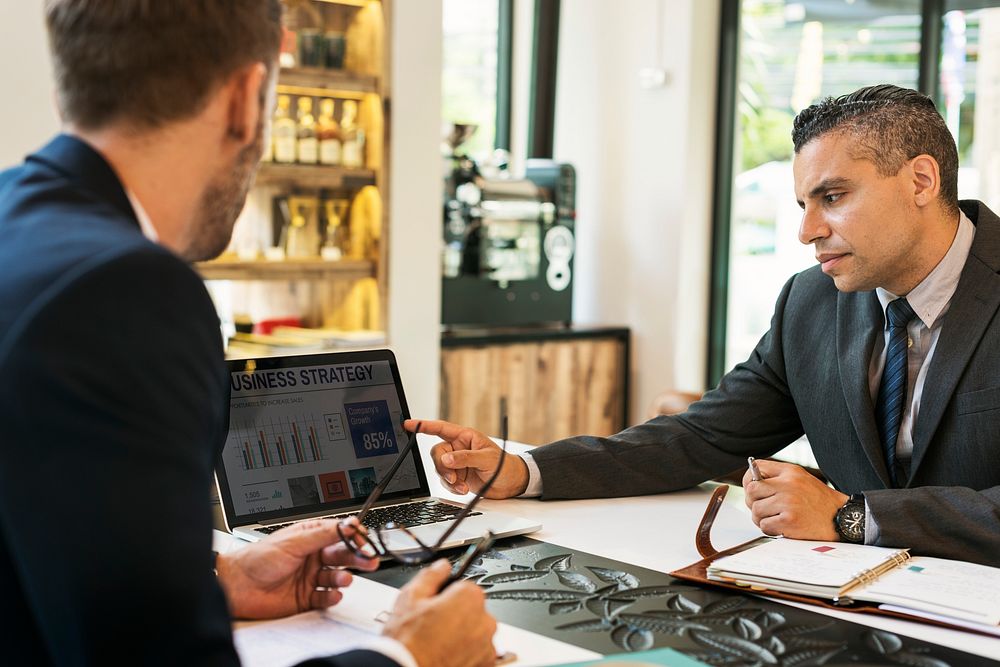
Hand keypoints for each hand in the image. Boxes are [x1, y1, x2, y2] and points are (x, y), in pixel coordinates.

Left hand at [216, 518, 377, 618]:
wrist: (238, 586)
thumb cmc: (258, 558)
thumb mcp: (294, 541)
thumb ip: (323, 534)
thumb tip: (348, 524)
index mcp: (311, 538)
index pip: (340, 534)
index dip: (354, 536)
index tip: (365, 539)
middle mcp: (313, 556)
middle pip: (343, 555)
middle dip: (358, 557)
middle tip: (369, 559)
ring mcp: (311, 577)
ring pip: (337, 577)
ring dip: (343, 577)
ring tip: (343, 578)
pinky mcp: (307, 598)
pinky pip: (326, 597)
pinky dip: (332, 596)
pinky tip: (332, 594)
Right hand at [384, 559, 497, 666]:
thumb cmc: (408, 641)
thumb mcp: (411, 596)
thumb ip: (431, 575)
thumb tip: (442, 566)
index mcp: (470, 598)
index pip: (464, 587)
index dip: (447, 595)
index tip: (436, 605)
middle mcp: (484, 621)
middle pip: (472, 610)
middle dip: (456, 615)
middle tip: (433, 625)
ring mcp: (486, 645)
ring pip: (475, 631)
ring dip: (462, 634)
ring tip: (438, 642)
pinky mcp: (485, 664)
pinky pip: (478, 651)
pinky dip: (466, 653)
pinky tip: (446, 654)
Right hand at [406, 419, 528, 497]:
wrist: (511, 484)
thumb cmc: (504, 466)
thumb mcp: (486, 459)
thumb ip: (465, 458)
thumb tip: (446, 460)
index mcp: (465, 437)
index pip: (441, 428)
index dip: (424, 426)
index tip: (409, 424)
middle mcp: (458, 448)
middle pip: (437, 453)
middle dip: (442, 467)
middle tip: (453, 478)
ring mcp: (457, 463)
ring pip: (439, 468)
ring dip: (448, 479)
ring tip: (463, 486)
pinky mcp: (457, 477)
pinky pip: (445, 481)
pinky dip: (452, 487)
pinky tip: (464, 489)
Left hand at [742, 460, 847, 540]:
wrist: (841, 519)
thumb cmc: (819, 501)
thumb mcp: (800, 479)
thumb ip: (777, 477)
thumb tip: (750, 483)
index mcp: (790, 472)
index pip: (757, 468)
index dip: (750, 481)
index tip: (754, 490)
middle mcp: (788, 485)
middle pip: (751, 491)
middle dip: (753, 502)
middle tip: (765, 508)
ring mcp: (788, 503)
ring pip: (756, 510)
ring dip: (762, 518)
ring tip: (776, 518)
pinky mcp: (789, 521)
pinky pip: (764, 525)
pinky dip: (770, 528)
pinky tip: (782, 526)